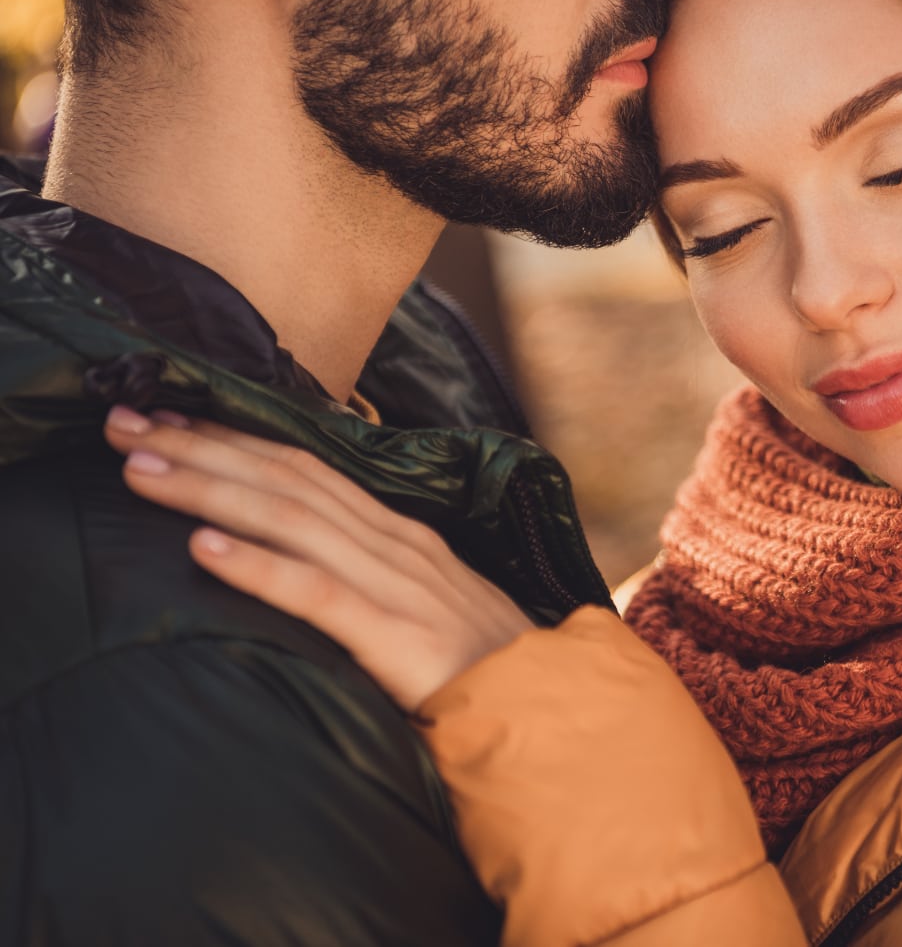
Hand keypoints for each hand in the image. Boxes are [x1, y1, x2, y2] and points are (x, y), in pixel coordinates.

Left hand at [103, 405, 534, 710]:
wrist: (550, 712)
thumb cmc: (482, 669)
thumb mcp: (425, 605)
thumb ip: (370, 578)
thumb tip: (303, 560)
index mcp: (399, 534)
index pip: (305, 468)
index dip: (232, 438)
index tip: (165, 416)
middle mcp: (396, 545)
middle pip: (287, 479)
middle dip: (201, 447)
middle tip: (123, 423)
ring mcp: (398, 587)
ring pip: (291, 520)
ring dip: (211, 490)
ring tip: (142, 471)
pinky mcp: (396, 638)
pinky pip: (316, 594)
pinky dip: (258, 568)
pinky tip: (203, 550)